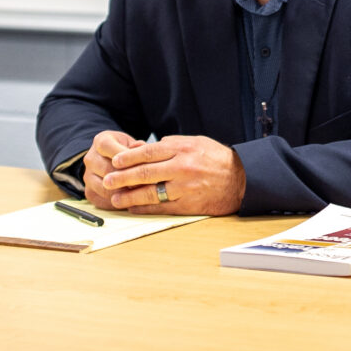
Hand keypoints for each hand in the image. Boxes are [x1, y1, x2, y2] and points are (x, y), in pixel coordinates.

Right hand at [81, 129, 142, 206]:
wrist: (107, 159)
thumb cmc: (122, 149)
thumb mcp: (131, 143)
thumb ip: (138, 147)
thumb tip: (143, 151)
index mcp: (101, 141)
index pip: (113, 151)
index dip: (129, 161)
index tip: (145, 168)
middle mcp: (91, 159)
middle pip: (109, 171)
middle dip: (128, 179)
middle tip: (145, 184)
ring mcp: (88, 177)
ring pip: (106, 188)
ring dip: (123, 193)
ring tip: (140, 194)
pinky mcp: (89, 192)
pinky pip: (104, 201)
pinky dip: (118, 202)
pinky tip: (131, 201)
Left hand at [98, 134, 246, 214]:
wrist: (243, 180)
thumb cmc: (219, 159)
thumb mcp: (197, 142)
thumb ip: (173, 144)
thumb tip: (151, 146)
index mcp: (182, 150)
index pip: (149, 152)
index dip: (128, 157)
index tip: (114, 161)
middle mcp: (182, 168)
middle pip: (145, 172)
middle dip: (123, 177)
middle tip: (107, 180)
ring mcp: (184, 188)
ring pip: (150, 192)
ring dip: (130, 196)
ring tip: (115, 198)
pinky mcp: (188, 205)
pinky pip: (162, 207)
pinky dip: (145, 208)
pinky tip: (134, 207)